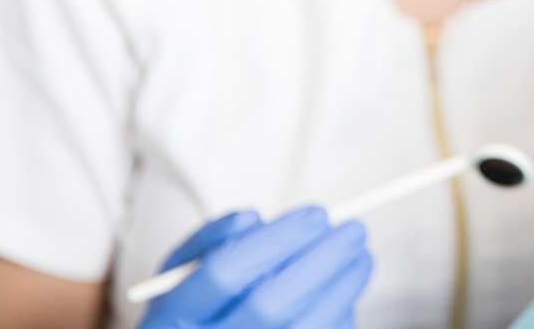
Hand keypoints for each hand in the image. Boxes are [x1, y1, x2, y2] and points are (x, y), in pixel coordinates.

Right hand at [137, 207, 372, 328]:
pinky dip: (340, 316)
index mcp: (173, 317)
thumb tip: (252, 220)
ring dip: (343, 289)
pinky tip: (345, 295)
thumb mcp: (182, 271)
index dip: (275, 241)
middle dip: (321, 262)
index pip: (224, 274)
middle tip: (353, 231)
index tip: (315, 215)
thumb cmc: (192, 309)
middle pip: (271, 305)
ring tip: (361, 258)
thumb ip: (211, 239)